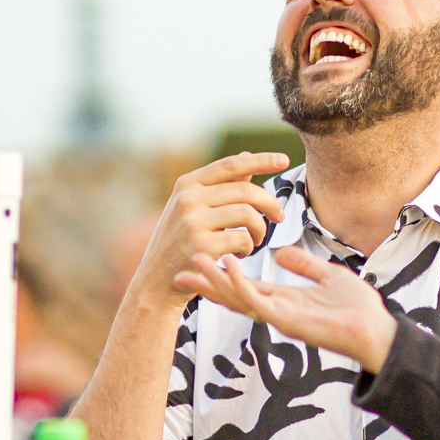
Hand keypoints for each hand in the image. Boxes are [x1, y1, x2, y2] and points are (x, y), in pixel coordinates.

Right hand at [131, 153, 290, 299]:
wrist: (156, 281)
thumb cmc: (179, 242)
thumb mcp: (192, 208)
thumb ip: (220, 185)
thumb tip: (248, 158)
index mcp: (187, 184)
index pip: (230, 165)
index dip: (261, 160)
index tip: (283, 160)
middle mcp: (188, 199)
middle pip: (246, 191)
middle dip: (270, 204)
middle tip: (279, 217)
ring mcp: (193, 222)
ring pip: (248, 215)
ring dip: (260, 229)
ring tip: (255, 240)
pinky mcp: (202, 247)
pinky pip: (243, 239)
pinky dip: (249, 247)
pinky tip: (240, 253)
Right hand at [173, 246, 396, 373]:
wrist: (377, 330)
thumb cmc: (358, 308)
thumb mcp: (327, 276)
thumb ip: (303, 265)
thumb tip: (279, 252)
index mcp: (283, 300)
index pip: (245, 287)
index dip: (221, 276)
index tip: (198, 264)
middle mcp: (276, 310)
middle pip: (233, 295)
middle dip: (206, 284)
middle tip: (177, 271)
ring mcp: (279, 317)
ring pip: (239, 297)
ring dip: (216, 280)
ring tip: (193, 261)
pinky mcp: (288, 321)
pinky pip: (259, 299)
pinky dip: (241, 282)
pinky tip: (229, 264)